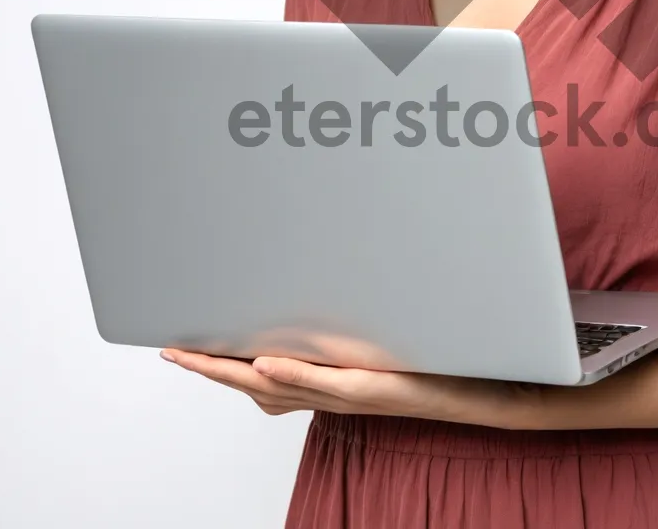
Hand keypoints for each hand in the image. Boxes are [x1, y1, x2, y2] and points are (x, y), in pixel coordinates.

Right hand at [159, 348, 541, 429]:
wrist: (488, 389)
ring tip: (195, 354)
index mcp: (331, 375)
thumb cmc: (443, 360)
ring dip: (233, 373)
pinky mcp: (377, 388)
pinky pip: (325, 384)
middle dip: (208, 367)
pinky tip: (262, 364)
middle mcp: (333, 389)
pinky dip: (292, 375)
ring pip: (278, 386)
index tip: (177, 343)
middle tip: (169, 348)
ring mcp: (351, 389)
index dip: (216, 362)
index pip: (260, 372)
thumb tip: (337, 268)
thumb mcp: (394, 332)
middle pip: (254, 384)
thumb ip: (363, 312)